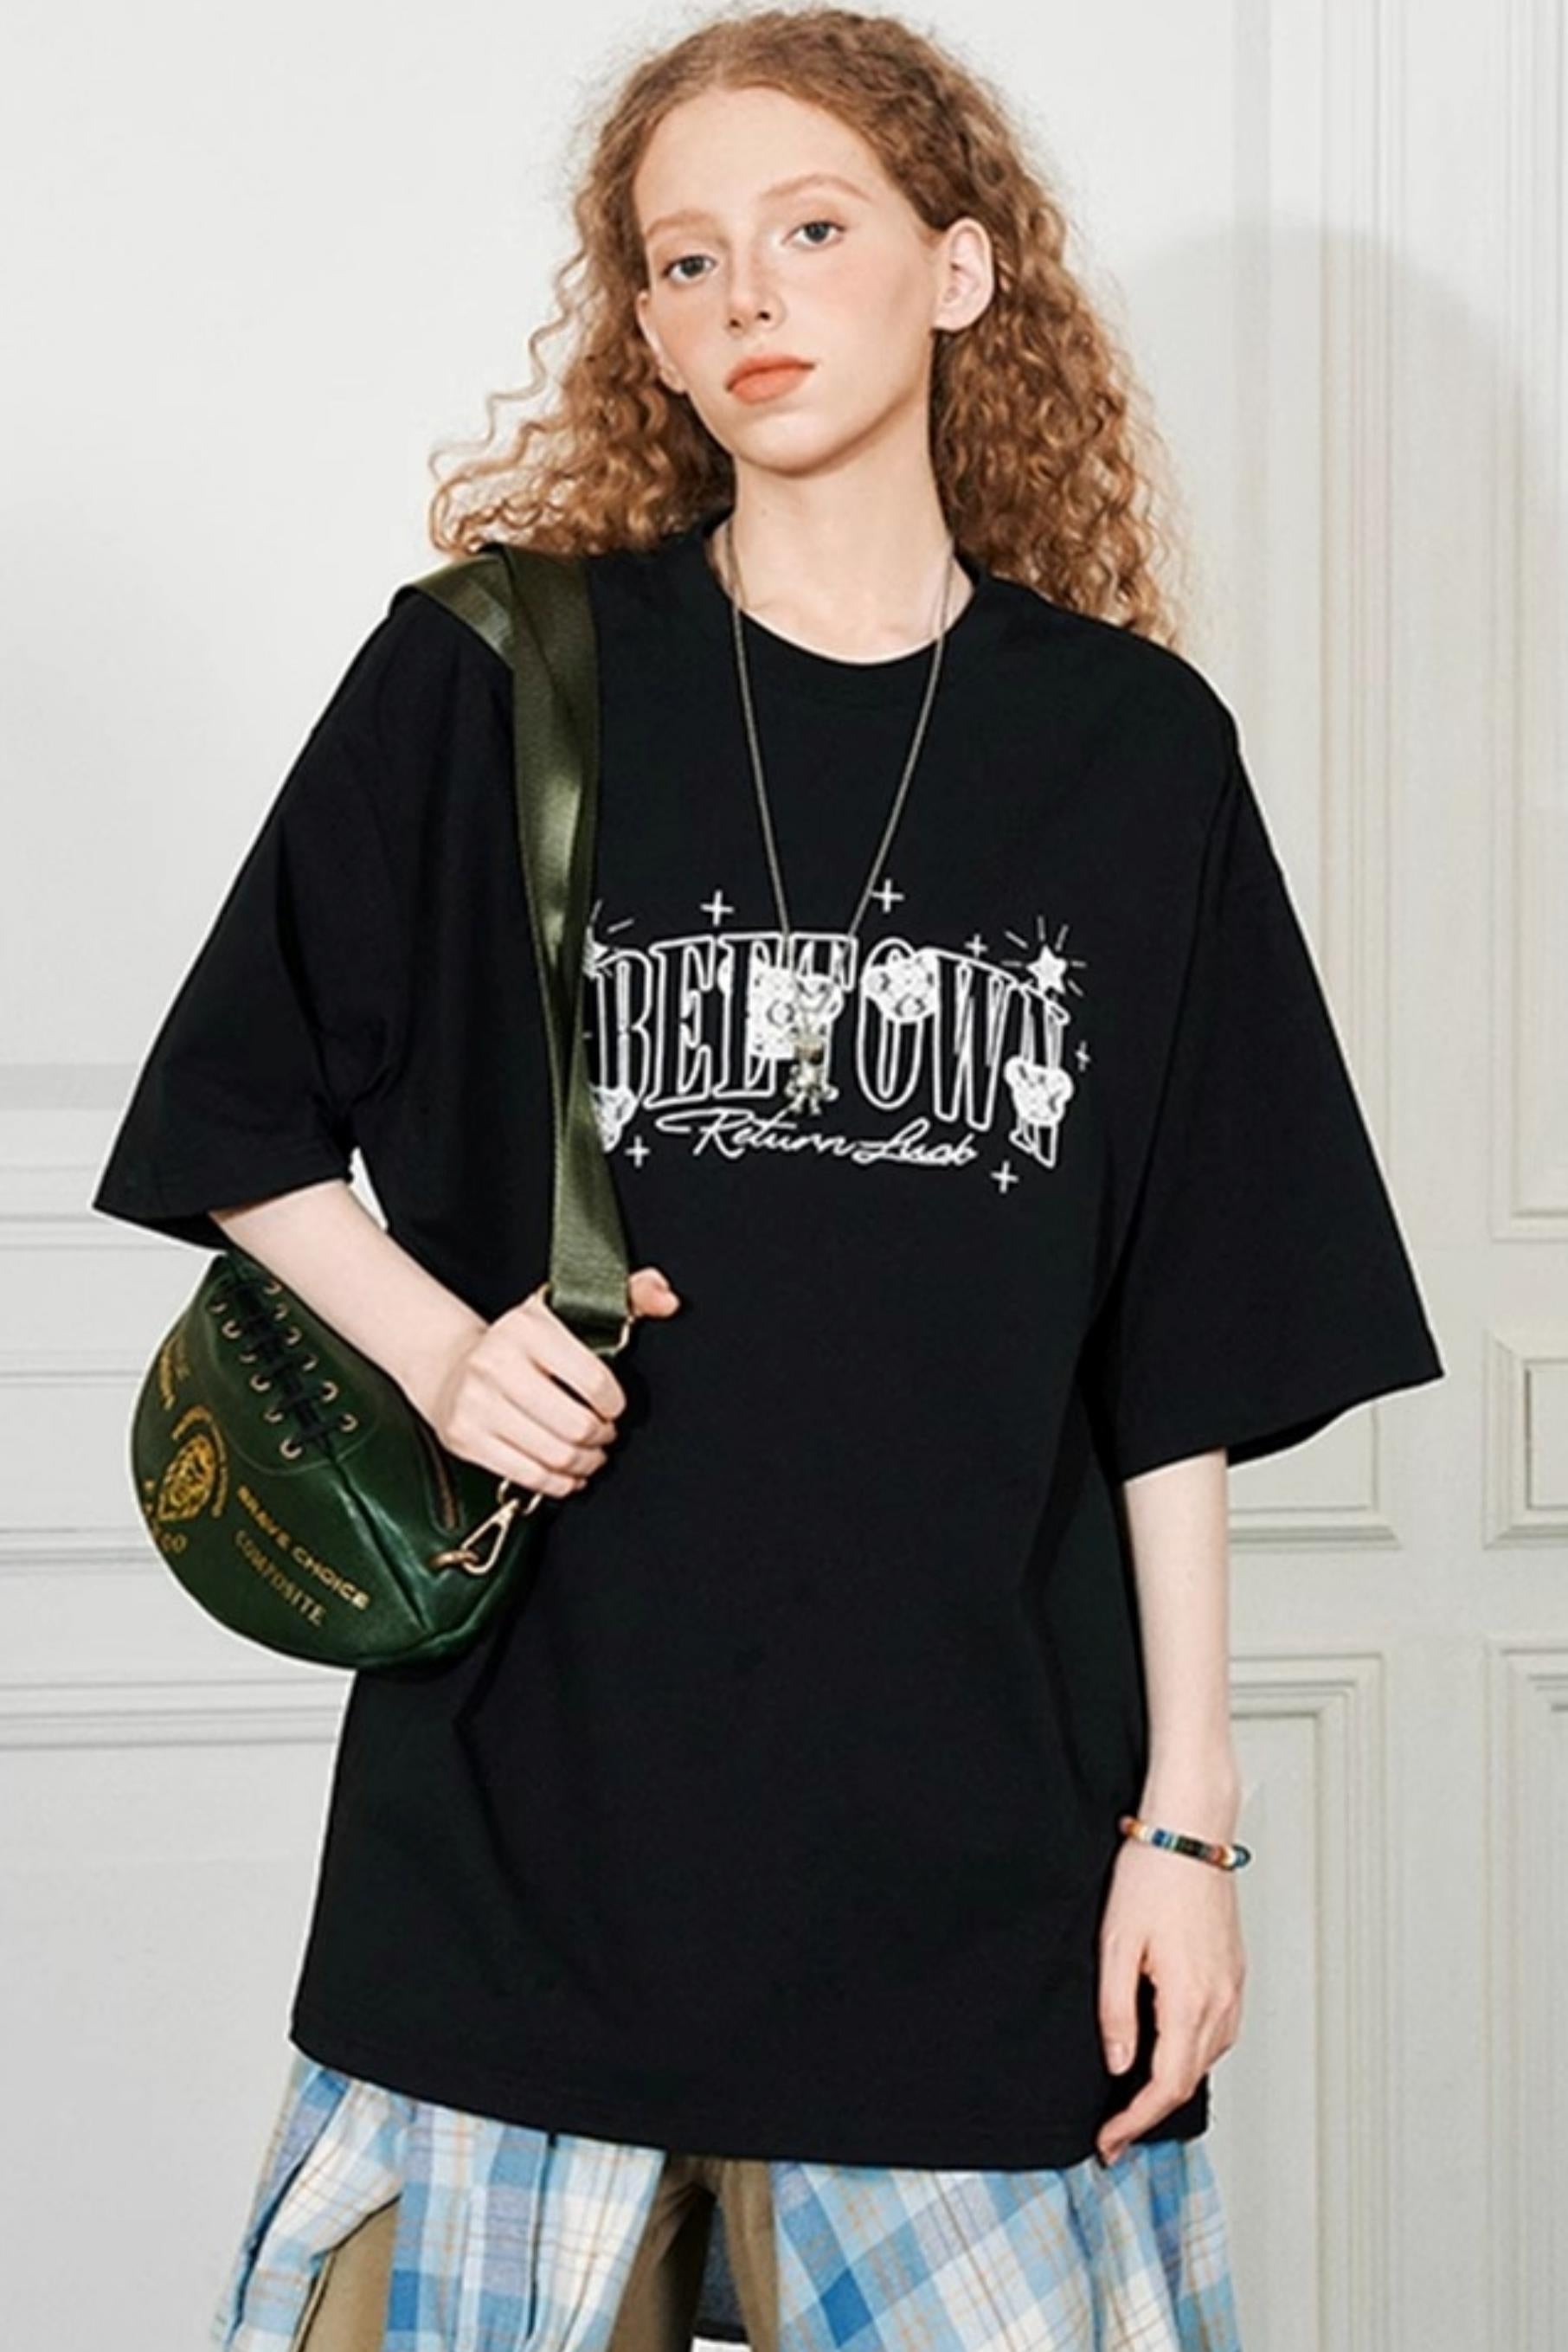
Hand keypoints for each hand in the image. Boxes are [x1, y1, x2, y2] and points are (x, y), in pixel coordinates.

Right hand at [423, 1265, 680, 1500]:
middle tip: (605, 1436)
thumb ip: (629, 1295)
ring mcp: (477, 1403)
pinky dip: (557, 1482)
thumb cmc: (522, 1344)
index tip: (614, 1407)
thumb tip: (669, 1300)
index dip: (615, 1404)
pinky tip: (566, 1473)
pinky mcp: (465, 1437)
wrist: (451, 1367)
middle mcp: (496, 1363)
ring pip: (554, 1455)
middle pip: (576, 1425)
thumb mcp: (568, 1309)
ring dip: (584, 1463)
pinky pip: (527, 1475)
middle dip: (601, 1438)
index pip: (594, 1380)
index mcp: (528, 1327)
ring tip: (590, 1455)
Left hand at [1094, 1827, 1246, 2163]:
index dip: (1134, 2122)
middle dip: (1149, 2114)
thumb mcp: (1115, 1944)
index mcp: (1189, 2000)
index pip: (1165, 2085)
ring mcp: (1233, 1987)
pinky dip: (1192, 2054)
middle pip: (1188, 2080)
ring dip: (1172, 2084)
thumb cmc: (1152, 1876)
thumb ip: (1116, 2011)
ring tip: (1134, 2099)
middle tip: (1114, 2132)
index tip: (1109, 2142)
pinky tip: (1169, 2048)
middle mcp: (1220, 2001)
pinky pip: (1219, 2032)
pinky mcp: (1234, 1972)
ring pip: (1207, 2059)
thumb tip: (1119, 2065)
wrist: (1189, 1832)